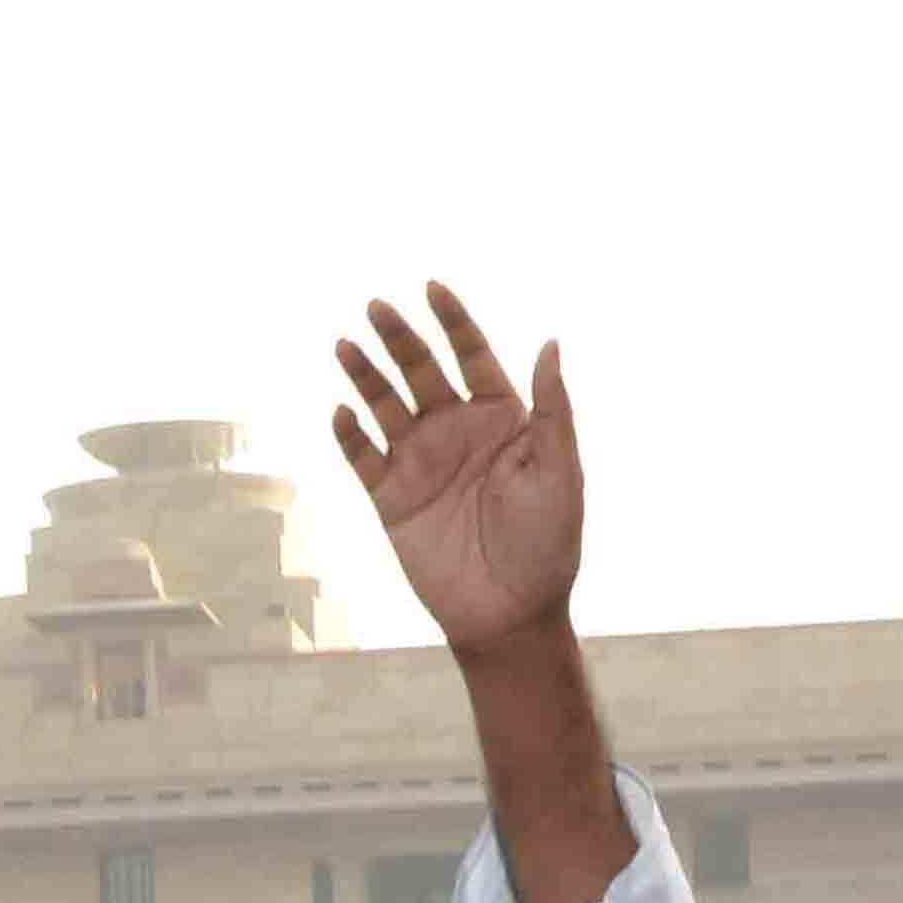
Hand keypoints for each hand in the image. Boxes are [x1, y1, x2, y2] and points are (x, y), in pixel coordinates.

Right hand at [330, 285, 580, 657]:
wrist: (509, 614)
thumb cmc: (547, 545)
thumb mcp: (560, 472)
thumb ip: (553, 408)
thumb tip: (551, 342)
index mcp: (501, 419)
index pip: (472, 355)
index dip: (453, 320)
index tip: (433, 287)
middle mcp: (457, 431)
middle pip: (422, 370)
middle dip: (400, 337)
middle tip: (378, 307)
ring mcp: (422, 462)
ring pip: (385, 404)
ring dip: (366, 374)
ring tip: (346, 345)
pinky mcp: (392, 498)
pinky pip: (363, 457)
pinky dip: (350, 434)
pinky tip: (342, 411)